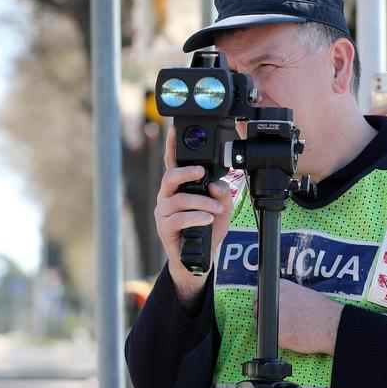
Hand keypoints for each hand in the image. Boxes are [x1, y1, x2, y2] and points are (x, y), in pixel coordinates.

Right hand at [155, 125, 234, 304]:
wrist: (197, 258)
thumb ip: (223, 193)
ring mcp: (163, 212)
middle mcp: (167, 196)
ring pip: (178, 199)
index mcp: (179, 187)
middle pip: (170, 176)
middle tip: (201, 173)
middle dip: (187, 172)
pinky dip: (196, 217)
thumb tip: (216, 183)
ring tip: (216, 210)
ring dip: (201, 203)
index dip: (171, 145)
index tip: (174, 129)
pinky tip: (207, 220)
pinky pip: (178, 218)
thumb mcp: (222, 209)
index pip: (173, 162)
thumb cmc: (206, 230)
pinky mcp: (163, 227)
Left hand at [255, 279, 344, 354]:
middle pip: (257, 309)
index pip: (259, 295)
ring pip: (259, 324)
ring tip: (284, 330)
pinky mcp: (278, 334)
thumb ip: (286, 296)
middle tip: (278, 322)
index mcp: (281, 287)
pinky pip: (268, 338)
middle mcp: (275, 299)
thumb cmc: (322, 311)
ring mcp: (274, 317)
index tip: (266, 309)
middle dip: (262, 316)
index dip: (262, 304)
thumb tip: (274, 303)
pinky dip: (276, 339)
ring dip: (265, 328)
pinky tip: (289, 337)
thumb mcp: (303, 293)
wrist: (333, 326)